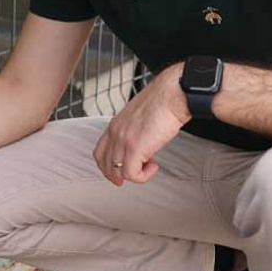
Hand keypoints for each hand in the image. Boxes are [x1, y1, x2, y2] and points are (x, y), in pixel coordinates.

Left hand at [93, 64, 189, 185]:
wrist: (171, 94)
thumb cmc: (162, 101)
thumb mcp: (139, 117)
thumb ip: (134, 131)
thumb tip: (141, 146)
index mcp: (115, 124)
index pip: (100, 152)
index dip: (106, 166)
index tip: (117, 173)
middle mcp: (115, 132)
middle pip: (105, 164)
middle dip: (118, 176)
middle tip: (134, 176)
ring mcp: (123, 140)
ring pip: (117, 171)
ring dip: (135, 174)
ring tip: (150, 166)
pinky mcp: (135, 148)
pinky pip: (131, 174)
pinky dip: (143, 176)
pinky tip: (154, 166)